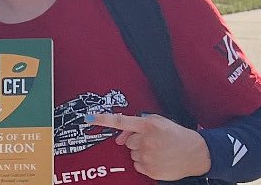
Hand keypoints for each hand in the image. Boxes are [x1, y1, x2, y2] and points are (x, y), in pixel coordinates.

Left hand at [87, 113, 210, 179]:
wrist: (197, 154)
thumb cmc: (177, 136)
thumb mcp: (159, 122)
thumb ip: (136, 125)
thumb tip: (119, 137)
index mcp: (148, 125)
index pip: (121, 121)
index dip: (104, 119)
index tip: (90, 118)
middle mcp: (146, 140)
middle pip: (127, 141)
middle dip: (137, 141)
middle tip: (153, 141)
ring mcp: (148, 156)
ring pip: (132, 153)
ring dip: (141, 152)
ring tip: (158, 150)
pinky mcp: (150, 169)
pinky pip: (136, 165)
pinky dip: (144, 163)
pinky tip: (158, 159)